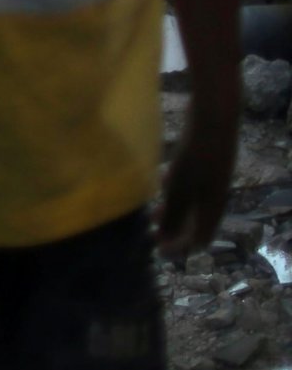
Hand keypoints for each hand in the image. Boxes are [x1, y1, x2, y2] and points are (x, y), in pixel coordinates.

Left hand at [158, 108, 236, 256]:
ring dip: (174, 213)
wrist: (214, 119)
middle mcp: (216, 198)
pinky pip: (193, 190)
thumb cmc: (195, 155)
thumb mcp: (178, 187)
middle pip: (197, 225)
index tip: (157, 250)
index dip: (180, 248)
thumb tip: (164, 239)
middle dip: (174, 232)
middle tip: (152, 233)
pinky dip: (177, 195)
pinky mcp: (209, 167)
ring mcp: (214, 182)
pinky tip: (162, 186)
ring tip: (151, 214)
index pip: (200, 240)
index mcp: (212, 208)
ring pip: (194, 206)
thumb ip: (172, 213)